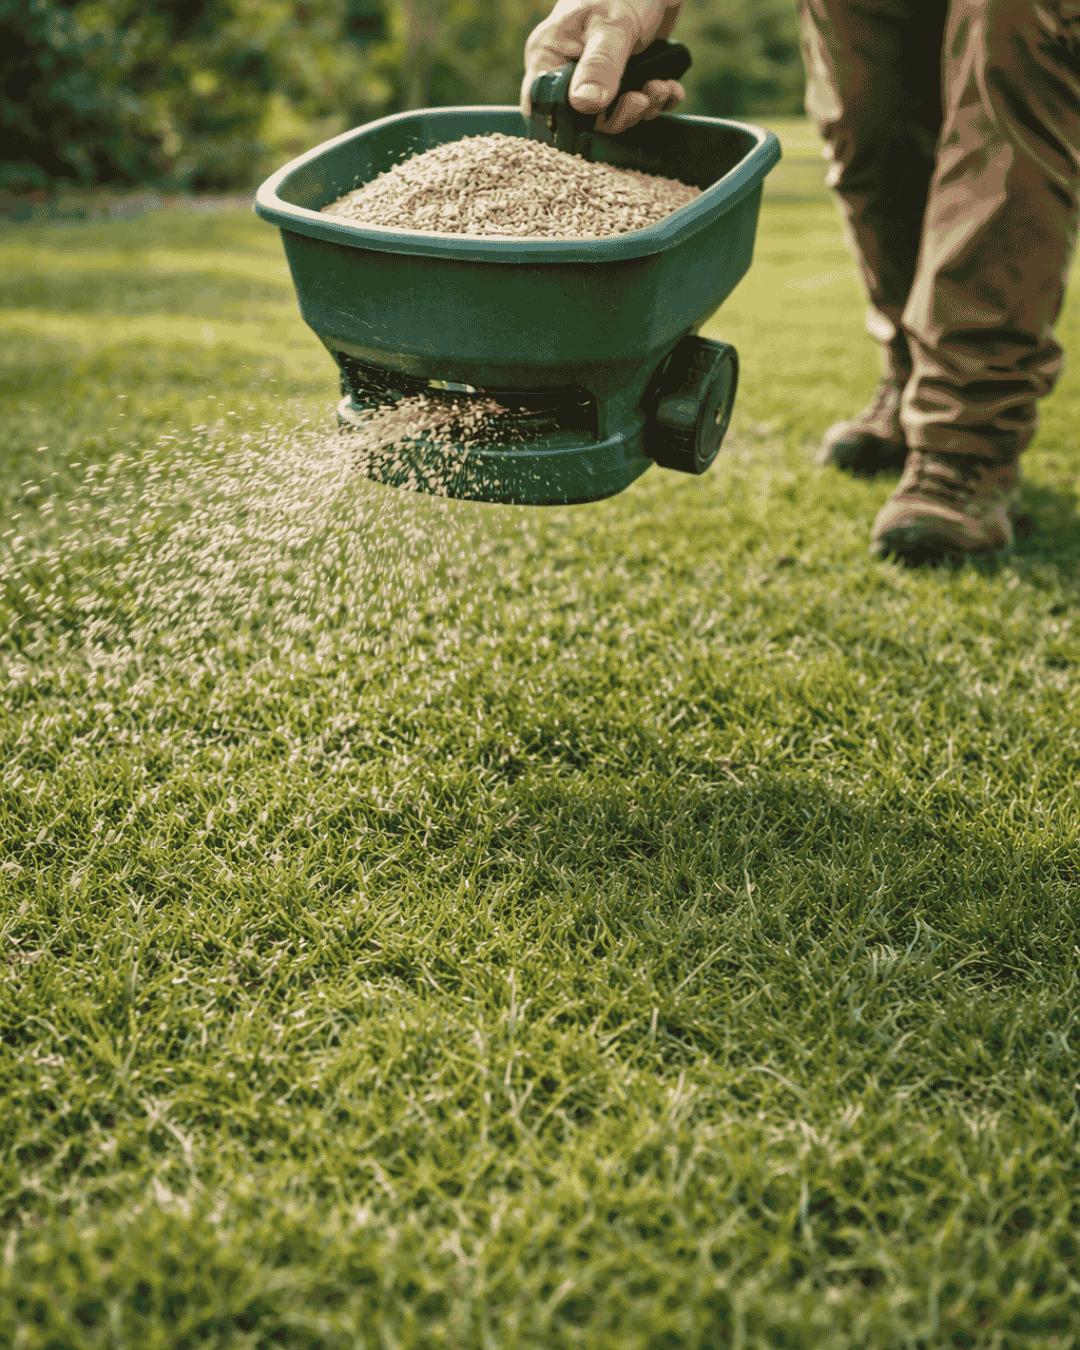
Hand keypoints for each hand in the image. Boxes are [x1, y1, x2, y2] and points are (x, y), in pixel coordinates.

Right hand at [520, 0, 685, 135]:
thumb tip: (585, 104)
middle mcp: (568, 72)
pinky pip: (635, 104)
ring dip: (643, 107)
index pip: (545, 106)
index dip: (570, 123)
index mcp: (549, 57)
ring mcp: (595, 78)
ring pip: (614, 114)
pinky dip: (656, 101)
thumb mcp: (612, 26)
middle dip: (620, 114)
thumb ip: (599, 65)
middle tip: (642, 99)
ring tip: (660, 87)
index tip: (602, 117)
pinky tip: (668, 87)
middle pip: (585, 119)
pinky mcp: (621, 80)